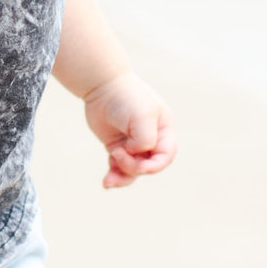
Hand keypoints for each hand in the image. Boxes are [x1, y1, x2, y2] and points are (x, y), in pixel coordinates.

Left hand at [83, 71, 175, 189]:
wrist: (101, 85)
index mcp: (163, 130)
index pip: (166, 156)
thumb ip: (146, 139)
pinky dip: (114, 174)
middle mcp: (151, 138)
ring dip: (122, 177)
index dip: (154, 166)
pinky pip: (119, 166)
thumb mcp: (141, 117)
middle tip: (117, 154)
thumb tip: (137, 154)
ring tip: (109, 180)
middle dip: (133, 167)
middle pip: (148, 165)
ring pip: (133, 170)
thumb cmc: (125, 98)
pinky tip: (106, 182)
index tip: (140, 166)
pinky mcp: (118, 146)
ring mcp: (133, 143)